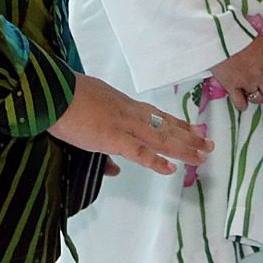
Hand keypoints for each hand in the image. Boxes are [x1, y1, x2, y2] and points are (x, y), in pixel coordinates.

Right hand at [48, 72, 210, 177]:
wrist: (53, 92)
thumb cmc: (67, 99)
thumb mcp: (90, 114)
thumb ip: (104, 143)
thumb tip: (114, 170)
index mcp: (125, 105)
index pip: (158, 115)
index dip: (177, 124)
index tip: (194, 129)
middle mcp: (131, 113)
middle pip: (166, 126)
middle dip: (189, 136)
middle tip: (209, 144)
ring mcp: (125, 125)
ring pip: (161, 138)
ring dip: (184, 147)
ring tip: (202, 155)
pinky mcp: (113, 137)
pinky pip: (139, 152)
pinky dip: (156, 160)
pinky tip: (170, 168)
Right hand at [209, 36, 262, 111]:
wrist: (220, 35)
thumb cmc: (242, 35)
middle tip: (262, 84)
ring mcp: (248, 82)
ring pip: (257, 99)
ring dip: (255, 95)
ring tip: (250, 87)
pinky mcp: (232, 87)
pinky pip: (241, 104)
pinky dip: (242, 103)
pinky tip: (240, 96)